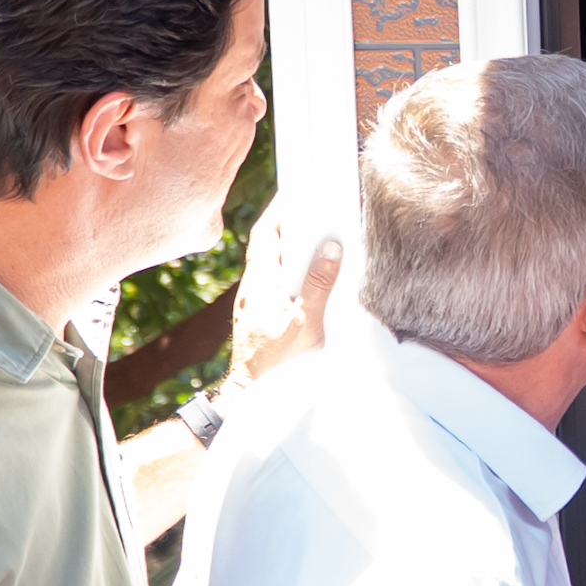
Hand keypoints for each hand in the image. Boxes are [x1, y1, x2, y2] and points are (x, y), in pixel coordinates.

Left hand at [227, 203, 342, 387]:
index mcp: (260, 283)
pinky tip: (313, 277)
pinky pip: (280, 284)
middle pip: (273, 246)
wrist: (255, 395)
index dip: (279, 209)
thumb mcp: (305, 323)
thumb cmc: (277, 364)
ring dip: (296, 251)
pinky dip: (296, 272)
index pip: (266, 234)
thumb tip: (331, 249)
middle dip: (293, 226)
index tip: (295, 190)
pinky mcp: (264, 315)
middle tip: (316, 209)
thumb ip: (318, 286)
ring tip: (320, 240)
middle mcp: (255, 288)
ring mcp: (257, 302)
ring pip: (277, 266)